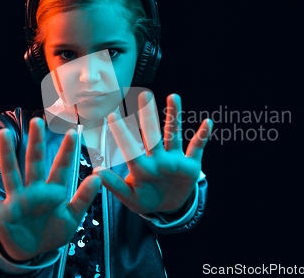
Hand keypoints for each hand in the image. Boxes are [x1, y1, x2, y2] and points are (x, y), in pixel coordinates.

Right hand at [0, 117, 100, 261]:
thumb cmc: (53, 232)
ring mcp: (16, 200)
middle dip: (36, 143)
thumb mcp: (72, 219)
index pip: (62, 168)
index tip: (73, 132)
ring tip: (5, 133)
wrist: (32, 252)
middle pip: (35, 163)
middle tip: (37, 121)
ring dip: (7, 155)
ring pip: (11, 173)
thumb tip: (98, 178)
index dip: (67, 151)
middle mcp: (34, 191)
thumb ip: (83, 199)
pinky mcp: (1, 213)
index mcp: (54, 192)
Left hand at [93, 92, 212, 214]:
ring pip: (174, 135)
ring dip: (174, 116)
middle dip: (149, 116)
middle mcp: (157, 159)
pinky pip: (197, 148)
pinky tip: (208, 123)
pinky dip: (203, 136)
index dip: (121, 133)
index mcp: (142, 168)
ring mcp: (174, 160)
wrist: (168, 208)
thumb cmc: (145, 200)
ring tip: (173, 97)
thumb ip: (114, 186)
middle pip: (152, 135)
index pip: (130, 148)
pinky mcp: (190, 166)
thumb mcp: (129, 197)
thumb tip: (96, 171)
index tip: (112, 115)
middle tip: (144, 95)